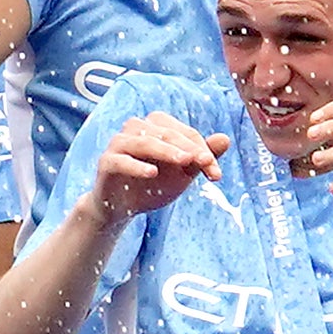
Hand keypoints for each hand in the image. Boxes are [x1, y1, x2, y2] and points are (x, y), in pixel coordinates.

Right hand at [91, 111, 228, 223]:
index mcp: (155, 126)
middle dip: (189, 148)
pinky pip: (121, 160)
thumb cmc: (153, 184)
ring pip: (143, 141)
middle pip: (166, 132)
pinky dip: (136, 165)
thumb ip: (202, 157)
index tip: (216, 173)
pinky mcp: (106, 162)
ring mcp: (118, 144)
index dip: (203, 150)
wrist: (123, 207)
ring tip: (184, 162)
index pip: (184, 133)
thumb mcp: (182, 173)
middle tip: (206, 164)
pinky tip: (152, 173)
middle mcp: (135, 129)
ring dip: (165, 151)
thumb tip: (225, 138)